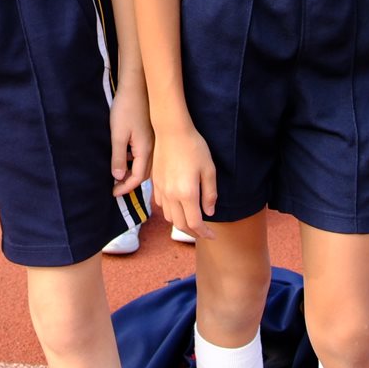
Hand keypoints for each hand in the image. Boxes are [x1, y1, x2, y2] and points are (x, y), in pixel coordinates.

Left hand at [109, 82, 154, 196]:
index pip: (138, 178)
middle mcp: (153, 148)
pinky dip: (135, 162)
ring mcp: (153, 141)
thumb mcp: (118, 135)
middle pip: (144, 174)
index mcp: (145, 150)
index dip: (125, 187)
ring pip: (145, 165)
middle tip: (116, 187)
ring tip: (119, 175)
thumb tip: (118, 177)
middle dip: (130, 183)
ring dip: (133, 172)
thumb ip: (118, 157)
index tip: (113, 193)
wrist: (137, 87)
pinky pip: (145, 155)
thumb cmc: (126, 109)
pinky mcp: (150, 135)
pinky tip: (126, 157)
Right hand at [151, 119, 217, 239]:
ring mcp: (161, 190)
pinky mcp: (155, 184)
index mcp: (187, 193)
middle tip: (204, 232)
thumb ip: (210, 194)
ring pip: (169, 217)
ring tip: (192, 220)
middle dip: (193, 233)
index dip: (204, 233)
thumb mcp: (209, 170)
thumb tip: (209, 212)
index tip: (212, 236)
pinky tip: (179, 206)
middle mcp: (171, 195)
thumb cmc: (194, 148)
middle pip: (180, 225)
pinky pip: (161, 205)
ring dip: (180, 223)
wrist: (171, 131)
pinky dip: (170, 211)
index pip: (195, 223)